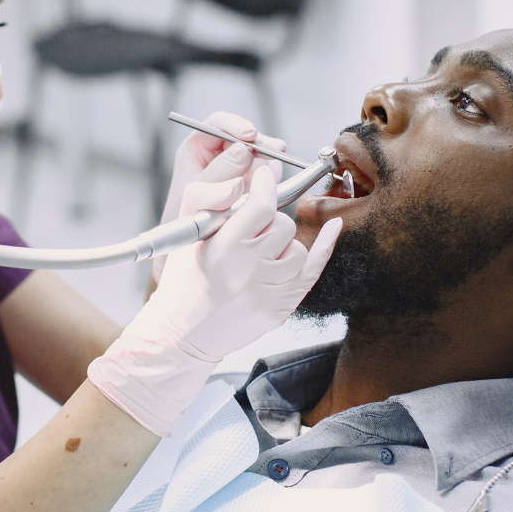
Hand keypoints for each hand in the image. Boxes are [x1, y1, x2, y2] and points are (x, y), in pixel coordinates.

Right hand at [153, 167, 340, 360]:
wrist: (180, 334)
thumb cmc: (181, 283)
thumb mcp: (186, 236)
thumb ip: (210, 201)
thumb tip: (244, 181)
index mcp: (223, 250)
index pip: (261, 206)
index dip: (265, 185)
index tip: (263, 177)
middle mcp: (248, 272)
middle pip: (283, 226)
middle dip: (268, 220)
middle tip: (250, 228)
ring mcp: (267, 294)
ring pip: (297, 249)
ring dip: (282, 244)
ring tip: (260, 252)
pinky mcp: (279, 310)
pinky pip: (312, 272)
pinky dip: (324, 248)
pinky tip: (332, 228)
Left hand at [159, 112, 286, 224]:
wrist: (193, 245)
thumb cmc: (185, 219)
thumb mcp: (196, 195)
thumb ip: (219, 172)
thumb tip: (244, 151)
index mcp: (196, 148)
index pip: (217, 123)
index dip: (236, 124)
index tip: (251, 135)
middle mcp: (216, 153)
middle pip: (243, 134)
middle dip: (261, 142)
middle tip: (278, 149)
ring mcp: (236, 166)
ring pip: (259, 151)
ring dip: (268, 159)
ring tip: (272, 173)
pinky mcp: (250, 179)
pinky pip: (266, 169)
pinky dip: (272, 174)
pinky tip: (272, 184)